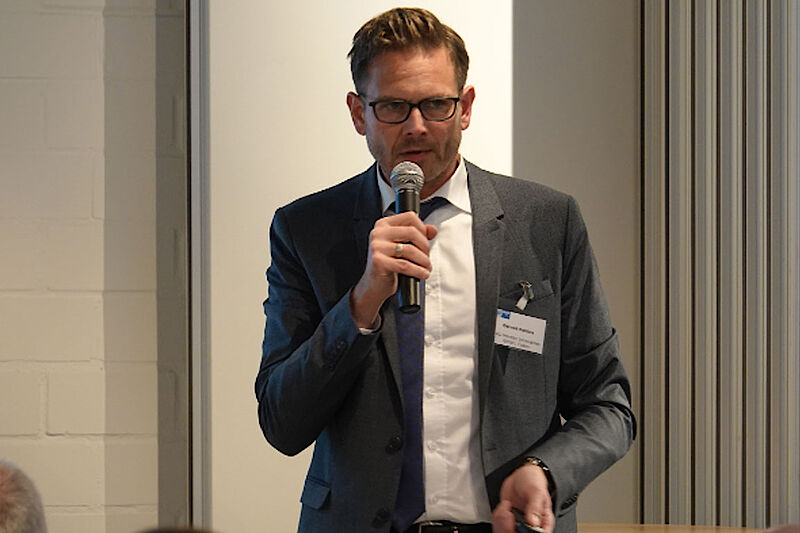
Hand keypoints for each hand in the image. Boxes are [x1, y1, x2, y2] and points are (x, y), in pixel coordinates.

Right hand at [350, 212, 437, 327]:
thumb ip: (418, 235)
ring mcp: (377, 247)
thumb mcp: (402, 246)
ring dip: (424, 260)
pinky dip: (418, 271)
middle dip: (425, 246)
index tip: (425, 240)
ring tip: (426, 267)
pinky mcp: (378, 262)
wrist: (373, 285)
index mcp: (383, 225)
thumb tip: (433, 230)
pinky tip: (422, 274)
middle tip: (427, 257)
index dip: (422, 228)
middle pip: (412, 232)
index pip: (410, 217)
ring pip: (410, 249)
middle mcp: (378, 233)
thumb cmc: (388, 265)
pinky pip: (405, 265)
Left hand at [492, 463, 554, 532]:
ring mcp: (519, 523)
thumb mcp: (536, 491)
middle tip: (509, 514)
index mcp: (543, 522)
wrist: (521, 475)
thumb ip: (535, 507)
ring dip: (502, 522)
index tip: (521, 525)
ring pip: (507, 532)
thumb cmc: (533, 481)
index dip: (528, 532)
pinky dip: (498, 517)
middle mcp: (531, 525)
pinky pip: (499, 525)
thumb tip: (533, 523)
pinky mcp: (508, 520)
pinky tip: (503, 507)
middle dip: (510, 528)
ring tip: (506, 506)